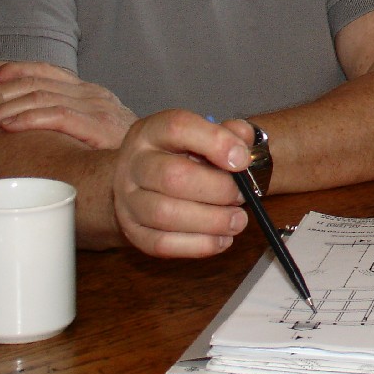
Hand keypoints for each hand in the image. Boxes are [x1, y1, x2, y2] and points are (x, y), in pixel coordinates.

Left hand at [0, 61, 135, 149]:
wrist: (163, 166)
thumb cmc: (126, 158)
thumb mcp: (96, 135)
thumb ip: (71, 125)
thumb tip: (28, 128)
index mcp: (90, 92)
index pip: (45, 71)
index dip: (11, 72)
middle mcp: (92, 94)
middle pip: (33, 84)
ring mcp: (97, 107)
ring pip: (38, 97)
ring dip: (1, 109)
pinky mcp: (99, 126)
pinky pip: (57, 116)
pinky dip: (29, 118)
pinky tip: (8, 127)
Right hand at [110, 110, 253, 257]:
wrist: (136, 178)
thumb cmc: (180, 154)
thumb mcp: (202, 133)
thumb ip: (229, 133)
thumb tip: (245, 146)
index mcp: (153, 131)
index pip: (179, 128)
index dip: (216, 142)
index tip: (242, 160)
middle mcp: (134, 164)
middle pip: (173, 177)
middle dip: (218, 189)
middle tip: (242, 195)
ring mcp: (128, 200)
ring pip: (165, 214)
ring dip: (211, 221)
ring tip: (237, 220)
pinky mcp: (133, 232)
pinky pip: (162, 244)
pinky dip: (199, 245)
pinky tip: (222, 239)